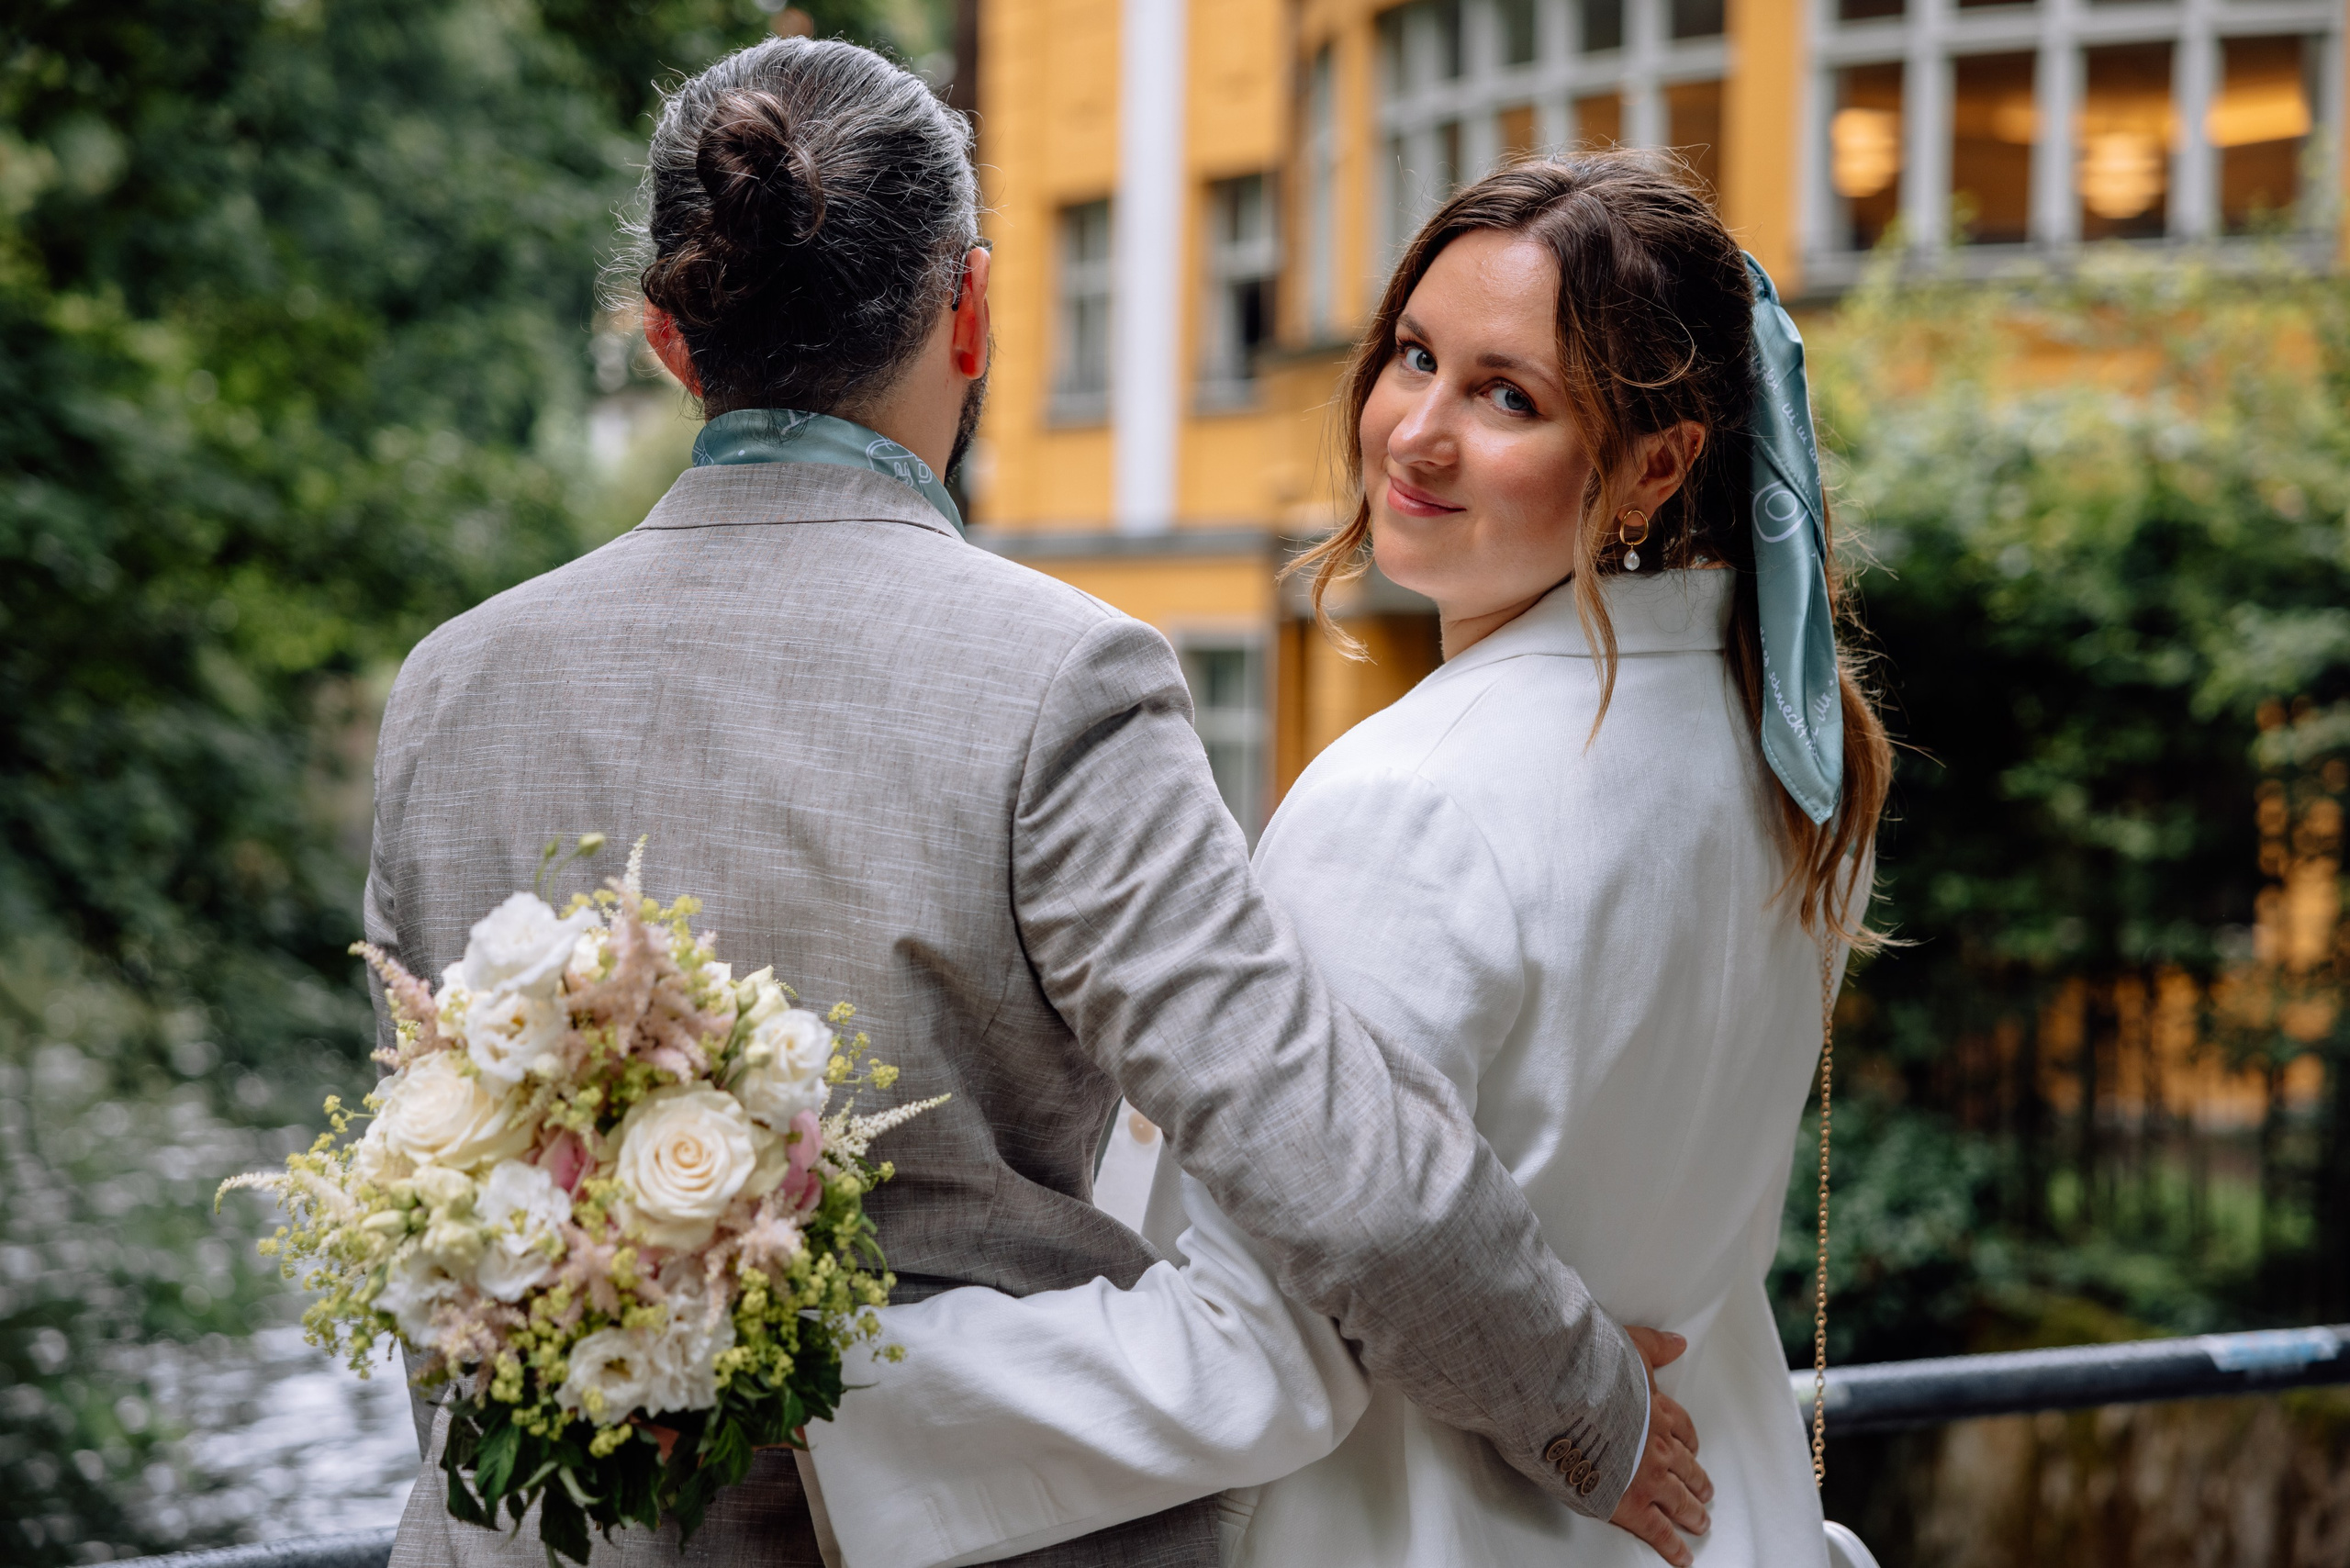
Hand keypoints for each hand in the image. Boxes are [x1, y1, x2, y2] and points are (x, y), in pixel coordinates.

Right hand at [1606, 1326, 1712, 1566]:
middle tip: (1705, 1493)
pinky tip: (1681, 1556)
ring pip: (1680, 1501)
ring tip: (1700, 1523)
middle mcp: (1658, 1446)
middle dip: (1698, 1482)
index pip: (1682, 1429)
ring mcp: (1648, 1478)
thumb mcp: (1627, 1345)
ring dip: (1692, 1513)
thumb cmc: (1590, 1373)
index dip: (1689, 1441)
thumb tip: (1678, 1342)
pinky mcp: (1631, 1504)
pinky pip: (1658, 1531)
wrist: (1568, 1401)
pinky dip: (1672, 1546)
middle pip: (1687, 1469)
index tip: (1692, 1449)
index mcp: (1656, 1410)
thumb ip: (1654, 1346)